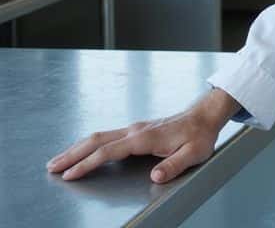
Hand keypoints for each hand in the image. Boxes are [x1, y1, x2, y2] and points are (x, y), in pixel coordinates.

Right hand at [46, 88, 240, 183]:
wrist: (205, 116)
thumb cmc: (200, 135)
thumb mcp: (194, 153)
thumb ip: (175, 165)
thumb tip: (156, 175)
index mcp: (145, 137)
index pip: (109, 151)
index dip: (88, 163)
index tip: (71, 174)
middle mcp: (136, 130)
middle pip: (96, 140)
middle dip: (72, 154)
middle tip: (52, 167)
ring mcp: (135, 128)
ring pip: (99, 136)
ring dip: (77, 148)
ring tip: (59, 160)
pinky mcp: (136, 130)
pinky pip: (107, 136)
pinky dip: (89, 144)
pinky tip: (82, 151)